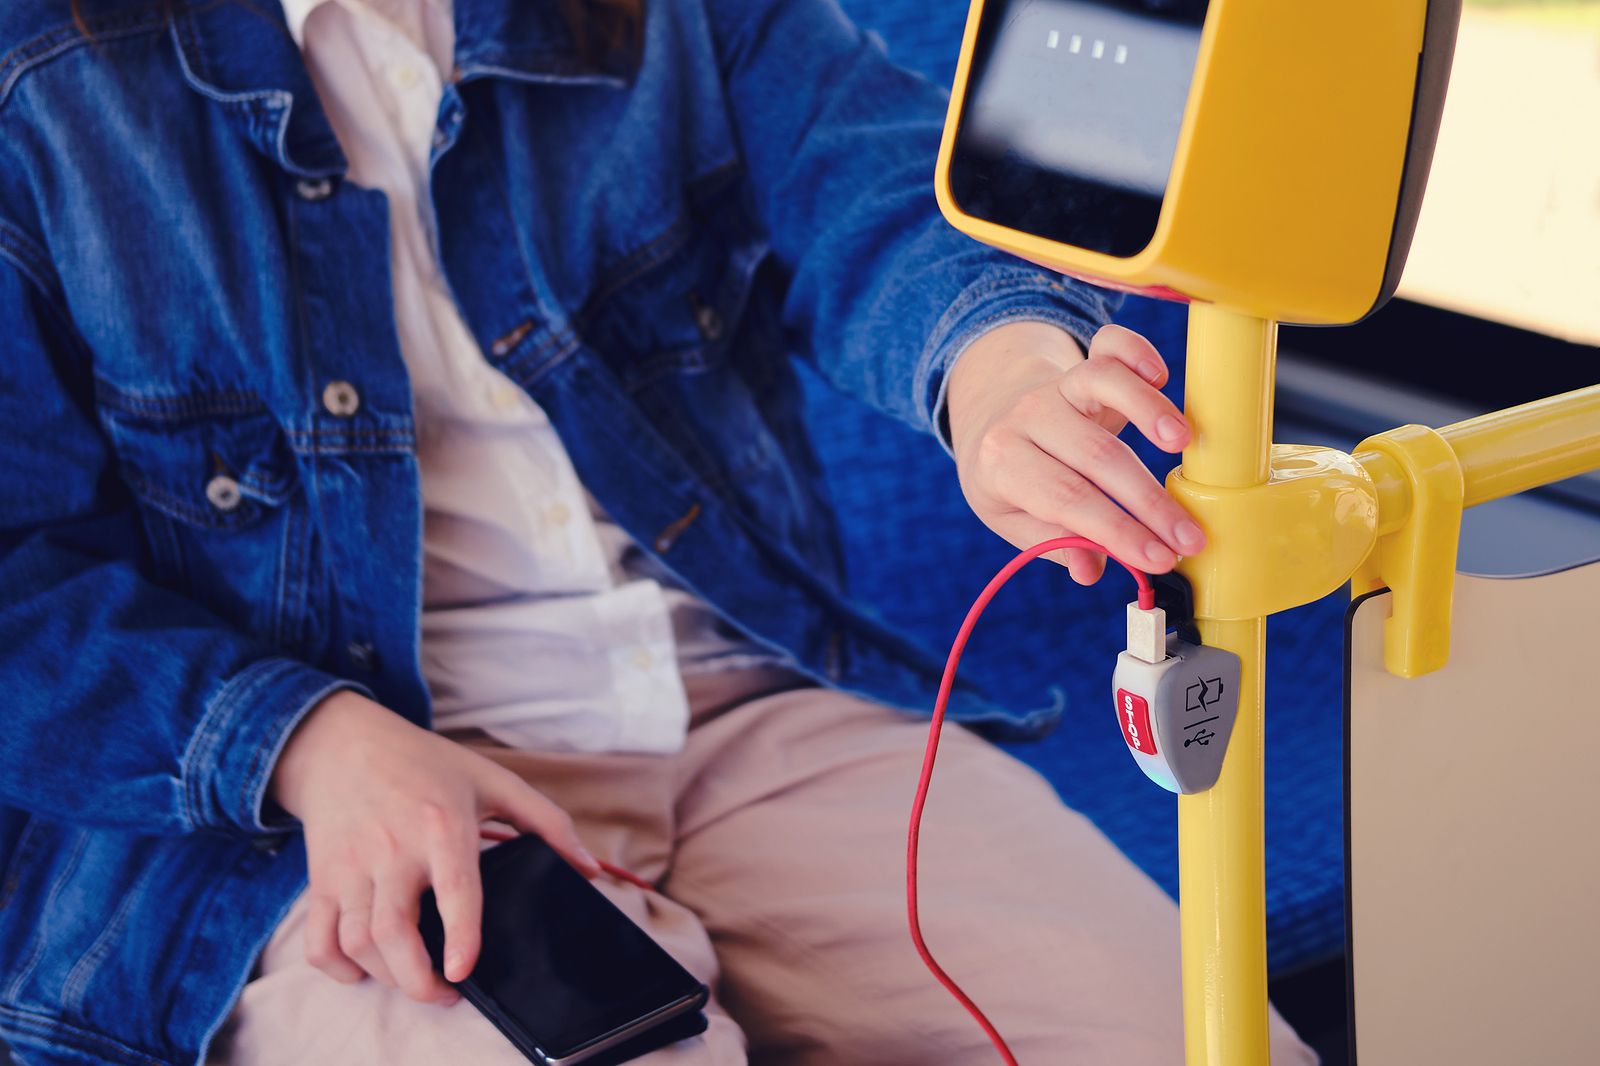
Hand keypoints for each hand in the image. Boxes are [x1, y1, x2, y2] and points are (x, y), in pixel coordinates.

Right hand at [269, 691, 599, 1003]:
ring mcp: (351, 866)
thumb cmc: (427, 764)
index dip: (458, 934)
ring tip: (418, 982)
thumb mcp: (493, 780)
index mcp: (441, 825)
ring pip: (358, 941)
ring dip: (386, 976)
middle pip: (393, 931)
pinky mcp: (321, 878)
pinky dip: (337, 967)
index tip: (462, 970)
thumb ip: (547, 822)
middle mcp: (392, 848)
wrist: (344, 743)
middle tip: (445, 994)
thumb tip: (590, 869)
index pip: (453, 887)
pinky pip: (318, 938)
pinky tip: (365, 972)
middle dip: (417, 979)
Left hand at [946, 320, 1205, 583]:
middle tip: (1190, 536)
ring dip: (1149, 411)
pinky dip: (1137, 352)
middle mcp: (1027, 419)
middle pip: (1095, 455)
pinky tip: (1162, 376)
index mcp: (1003, 464)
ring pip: (1102, 385)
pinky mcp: (1081, 363)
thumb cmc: (1011, 480)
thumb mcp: (1014, 520)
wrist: (989, 418)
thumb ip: (1053, 544)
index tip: (1161, 559)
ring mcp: (1055, 386)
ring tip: (1185, 446)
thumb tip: (1091, 571)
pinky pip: (1110, 346)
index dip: (1117, 531)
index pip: (1067, 500)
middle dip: (1149, 501)